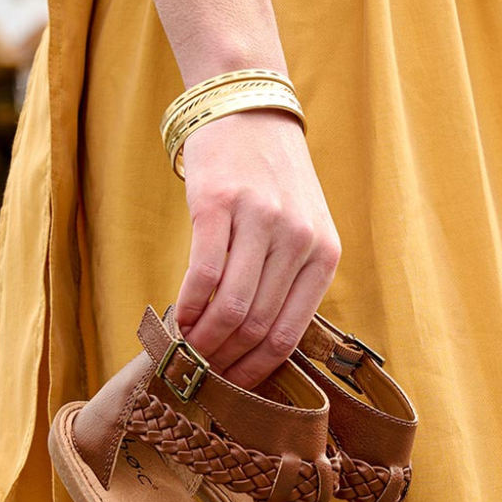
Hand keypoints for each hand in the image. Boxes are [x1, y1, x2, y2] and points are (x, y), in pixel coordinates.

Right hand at [172, 109, 339, 388]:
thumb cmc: (273, 181)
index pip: (289, 334)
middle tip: (201, 380)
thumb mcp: (303, 230)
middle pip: (258, 327)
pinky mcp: (219, 204)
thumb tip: (255, 349)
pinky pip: (203, 274)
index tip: (232, 391)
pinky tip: (176, 319)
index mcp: (325, 255)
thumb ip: (289, 281)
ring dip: (203, 342)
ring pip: (231, 308)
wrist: (250, 110)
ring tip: (186, 355)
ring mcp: (260, 221)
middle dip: (225, 363)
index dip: (256, 372)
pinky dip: (187, 307)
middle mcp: (298, 240)